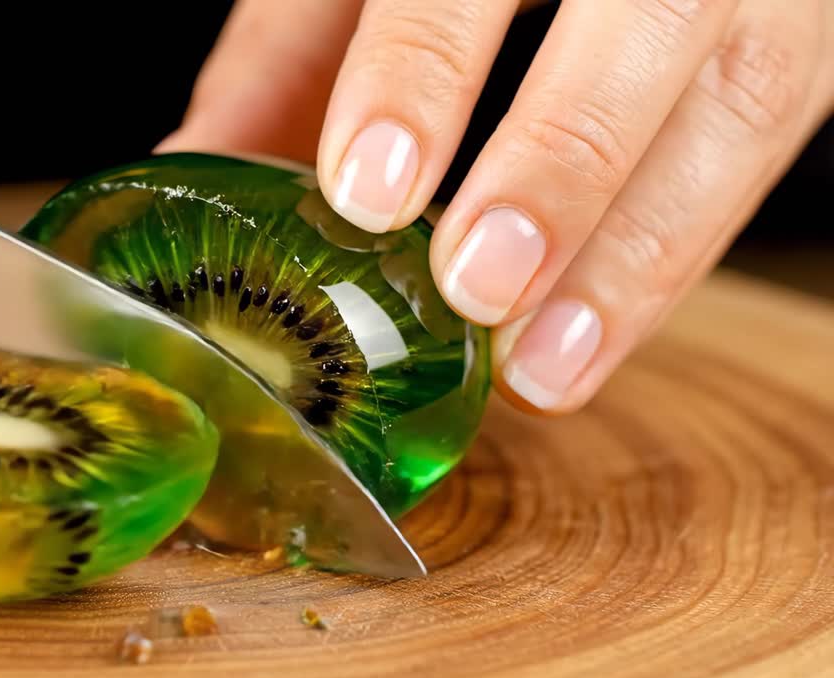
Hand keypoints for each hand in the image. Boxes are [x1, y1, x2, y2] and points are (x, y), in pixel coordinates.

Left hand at [157, 0, 833, 414]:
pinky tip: (595, 337)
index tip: (369, 191)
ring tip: (542, 364)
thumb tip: (186, 169)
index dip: (422, 74)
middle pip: (643, 25)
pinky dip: (682, 251)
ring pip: (745, 99)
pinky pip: (772, 143)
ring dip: (641, 249)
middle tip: (476, 290)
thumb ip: (286, 60)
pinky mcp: (809, 37)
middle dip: (561, 163)